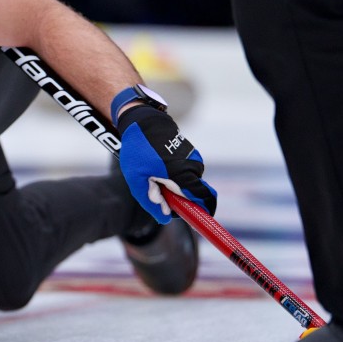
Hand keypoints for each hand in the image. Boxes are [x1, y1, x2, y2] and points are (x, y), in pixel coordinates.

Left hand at [116, 104, 216, 223]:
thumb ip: (151, 200)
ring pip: (187, 184)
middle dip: (179, 200)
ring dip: (174, 187)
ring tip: (153, 175)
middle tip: (157, 193)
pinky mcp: (190, 154)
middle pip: (193, 195)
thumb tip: (165, 217)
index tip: (197, 221)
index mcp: (183, 175)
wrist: (143, 120)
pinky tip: (157, 166)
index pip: (205, 200)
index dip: (204, 213)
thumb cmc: (138, 150)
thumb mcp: (137, 179)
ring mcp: (193, 159)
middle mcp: (193, 167)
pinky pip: (184, 173)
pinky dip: (173, 177)